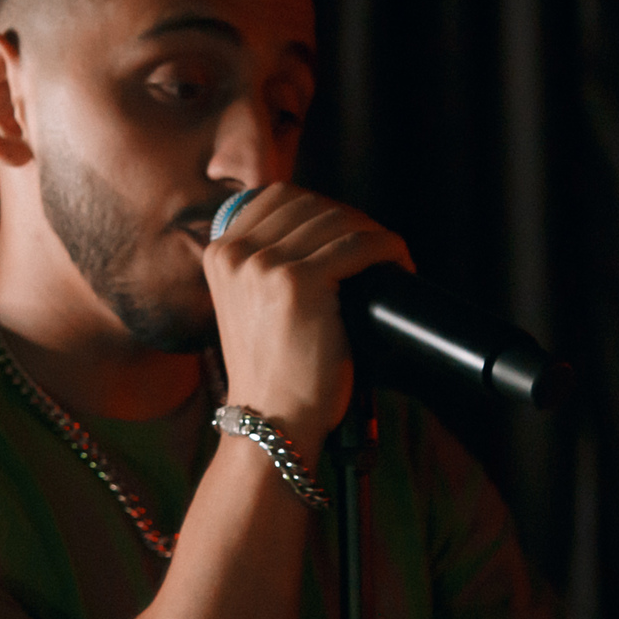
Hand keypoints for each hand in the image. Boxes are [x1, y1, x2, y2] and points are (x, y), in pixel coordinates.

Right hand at [203, 184, 413, 445]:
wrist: (272, 420)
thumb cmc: (274, 372)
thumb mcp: (253, 307)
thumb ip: (270, 268)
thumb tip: (328, 232)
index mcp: (220, 254)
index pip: (280, 198)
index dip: (324, 208)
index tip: (351, 232)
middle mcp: (235, 254)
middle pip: (310, 205)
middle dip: (353, 220)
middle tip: (380, 247)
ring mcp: (263, 266)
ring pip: (337, 221)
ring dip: (374, 233)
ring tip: (392, 257)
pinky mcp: (297, 283)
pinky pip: (357, 246)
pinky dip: (386, 248)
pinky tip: (399, 262)